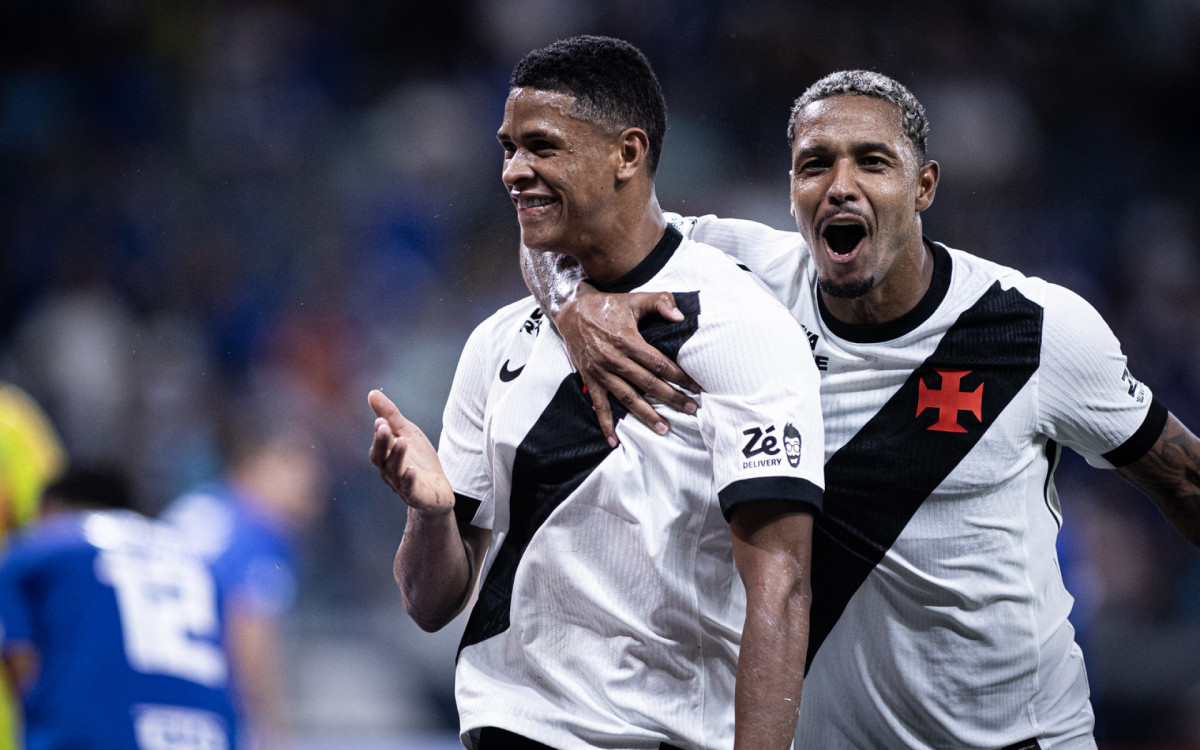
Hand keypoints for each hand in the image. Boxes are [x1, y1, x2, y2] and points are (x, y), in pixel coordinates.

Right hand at [368, 390, 454, 515]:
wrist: (437, 489)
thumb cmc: (418, 460)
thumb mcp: (407, 433)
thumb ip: (390, 416)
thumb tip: (371, 393)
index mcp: (385, 456)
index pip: (379, 444)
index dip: (379, 433)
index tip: (381, 420)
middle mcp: (389, 472)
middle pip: (381, 458)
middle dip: (382, 442)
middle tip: (384, 427)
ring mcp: (402, 485)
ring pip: (395, 471)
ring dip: (397, 456)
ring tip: (402, 441)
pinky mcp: (417, 496)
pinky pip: (409, 489)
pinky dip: (409, 480)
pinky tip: (412, 470)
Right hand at [557, 287, 699, 445]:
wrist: (571, 310)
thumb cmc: (607, 305)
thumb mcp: (635, 299)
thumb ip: (661, 302)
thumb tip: (680, 317)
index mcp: (628, 340)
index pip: (659, 363)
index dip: (679, 376)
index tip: (696, 388)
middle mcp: (615, 359)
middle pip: (648, 384)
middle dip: (671, 398)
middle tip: (691, 410)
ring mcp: (601, 372)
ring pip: (627, 398)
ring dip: (646, 415)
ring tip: (663, 429)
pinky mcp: (590, 379)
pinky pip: (599, 405)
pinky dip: (606, 424)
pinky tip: (615, 441)